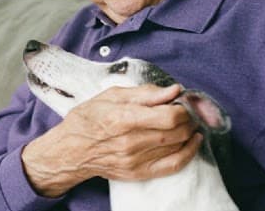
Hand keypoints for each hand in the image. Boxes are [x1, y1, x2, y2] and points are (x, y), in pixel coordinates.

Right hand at [21, 83, 202, 196]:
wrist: (71, 150)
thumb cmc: (88, 119)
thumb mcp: (112, 95)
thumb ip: (145, 93)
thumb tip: (173, 90)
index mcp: (123, 118)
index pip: (167, 116)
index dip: (182, 107)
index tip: (183, 101)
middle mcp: (130, 142)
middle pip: (176, 131)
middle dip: (189, 118)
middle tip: (188, 109)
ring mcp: (135, 160)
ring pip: (177, 146)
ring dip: (189, 132)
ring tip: (189, 121)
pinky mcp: (138, 173)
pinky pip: (172, 166)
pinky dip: (188, 153)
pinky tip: (193, 141)